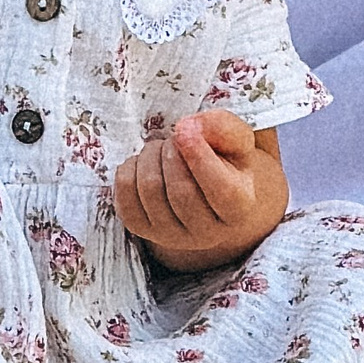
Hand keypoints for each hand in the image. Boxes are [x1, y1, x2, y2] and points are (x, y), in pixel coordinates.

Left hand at [114, 113, 286, 273]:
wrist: (207, 190)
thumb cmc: (225, 160)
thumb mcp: (236, 139)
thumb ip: (222, 127)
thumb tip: (188, 127)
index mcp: (239, 209)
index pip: (220, 189)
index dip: (199, 156)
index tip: (184, 128)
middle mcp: (207, 232)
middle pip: (180, 190)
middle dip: (172, 151)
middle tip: (178, 135)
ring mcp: (172, 236)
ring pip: (150, 188)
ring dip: (151, 154)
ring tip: (164, 148)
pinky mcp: (141, 229)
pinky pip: (124, 193)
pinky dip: (130, 167)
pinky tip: (147, 164)